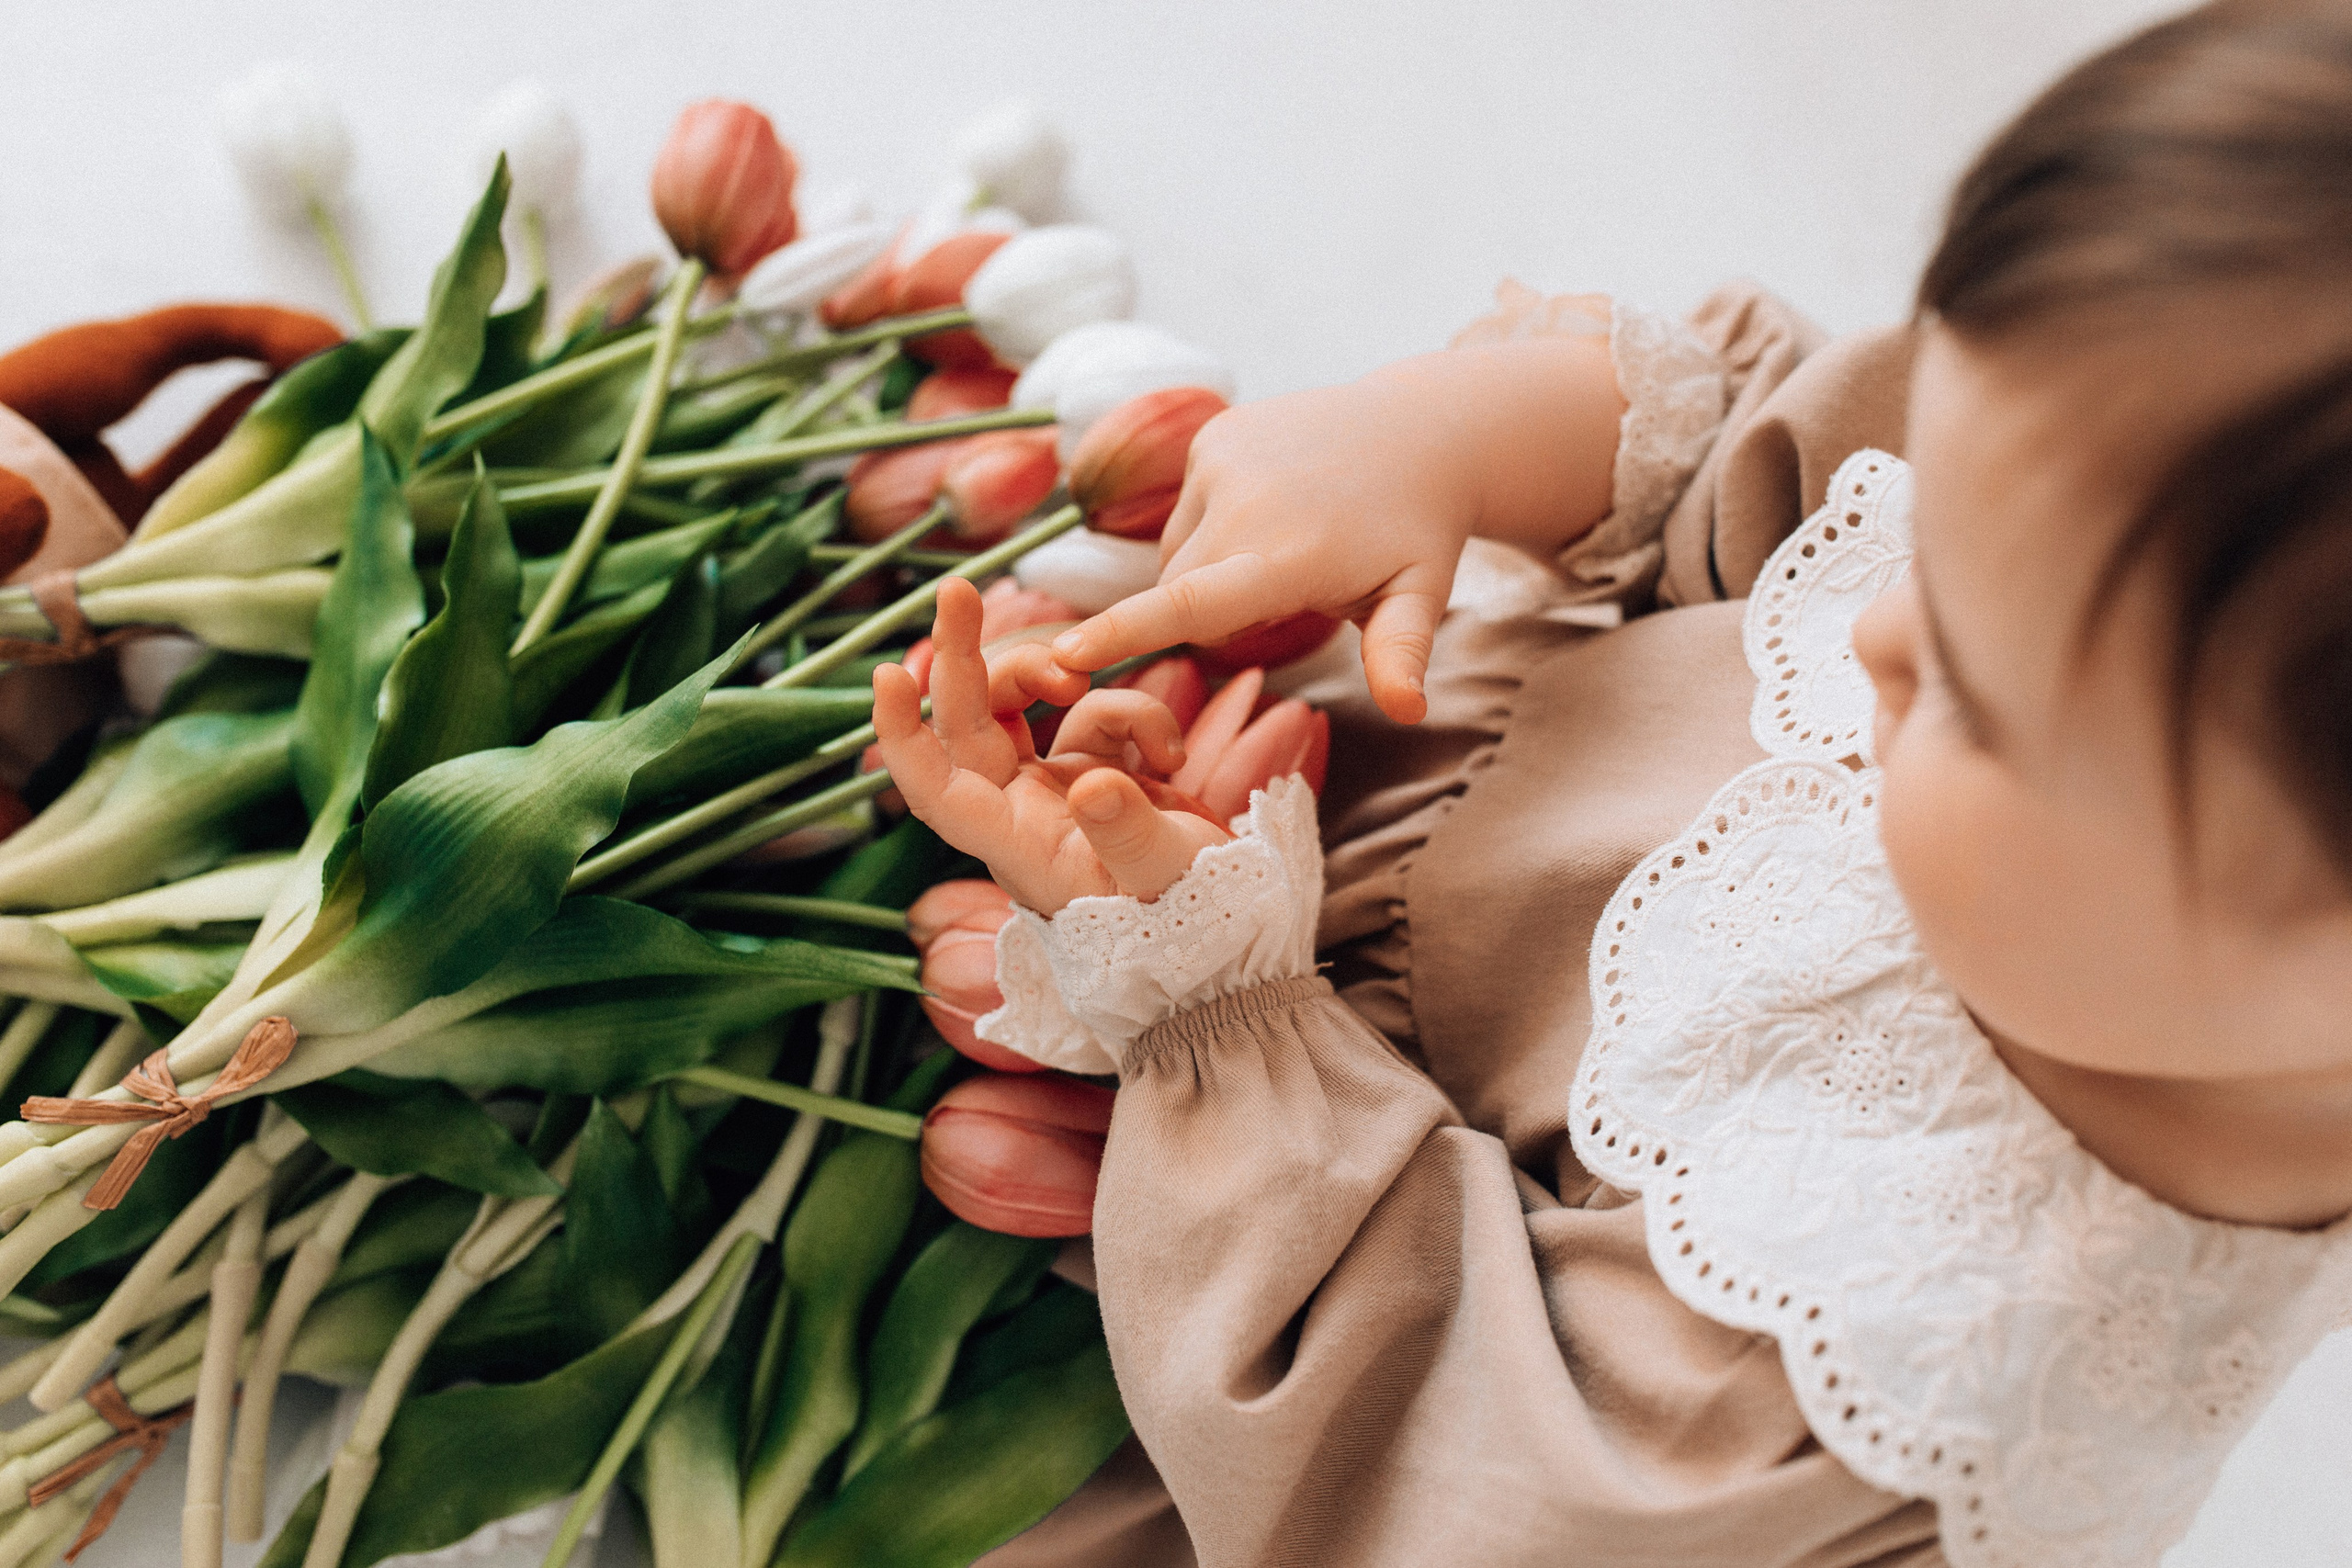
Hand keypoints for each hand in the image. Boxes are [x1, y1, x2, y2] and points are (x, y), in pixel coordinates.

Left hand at [873, 578, 1233, 914]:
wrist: (1228, 934)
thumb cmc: (1187, 923)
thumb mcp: (1161, 877)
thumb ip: (1126, 832)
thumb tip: (1092, 784)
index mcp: (1019, 846)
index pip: (937, 791)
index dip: (902, 737)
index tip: (885, 676)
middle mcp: (1023, 814)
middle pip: (968, 723)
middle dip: (960, 654)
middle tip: (959, 589)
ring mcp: (1057, 790)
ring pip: (1023, 704)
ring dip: (1051, 673)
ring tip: (1090, 681)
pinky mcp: (1098, 772)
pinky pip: (1097, 714)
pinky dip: (1135, 714)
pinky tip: (1172, 757)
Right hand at [1050, 374, 1478, 723]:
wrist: (1420, 428)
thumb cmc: (1418, 531)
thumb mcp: (1419, 597)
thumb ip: (1400, 657)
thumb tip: (1410, 711)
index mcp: (1289, 554)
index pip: (1190, 604)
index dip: (1124, 632)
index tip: (1064, 657)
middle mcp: (1243, 501)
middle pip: (1178, 593)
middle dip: (1210, 612)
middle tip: (1286, 593)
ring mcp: (1222, 459)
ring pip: (1177, 553)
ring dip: (1209, 569)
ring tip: (1283, 547)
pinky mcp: (1211, 436)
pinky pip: (1186, 509)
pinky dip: (1213, 524)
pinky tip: (1271, 508)